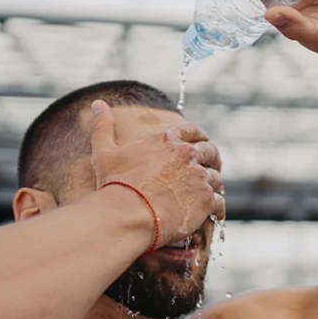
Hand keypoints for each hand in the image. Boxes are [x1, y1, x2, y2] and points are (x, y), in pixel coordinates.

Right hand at [89, 100, 225, 247]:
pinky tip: (215, 215)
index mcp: (167, 140)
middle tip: (212, 168)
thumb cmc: (115, 184)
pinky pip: (219, 202)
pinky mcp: (206, 200)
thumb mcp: (104, 152)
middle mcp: (187, 155)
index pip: (192, 130)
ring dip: (214, 185)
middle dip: (212, 159)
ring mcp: (199, 177)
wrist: (128, 213)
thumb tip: (98, 104)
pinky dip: (218, 208)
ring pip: (216, 178)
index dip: (199, 136)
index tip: (203, 143)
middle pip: (210, 152)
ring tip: (210, 193)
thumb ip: (103, 127)